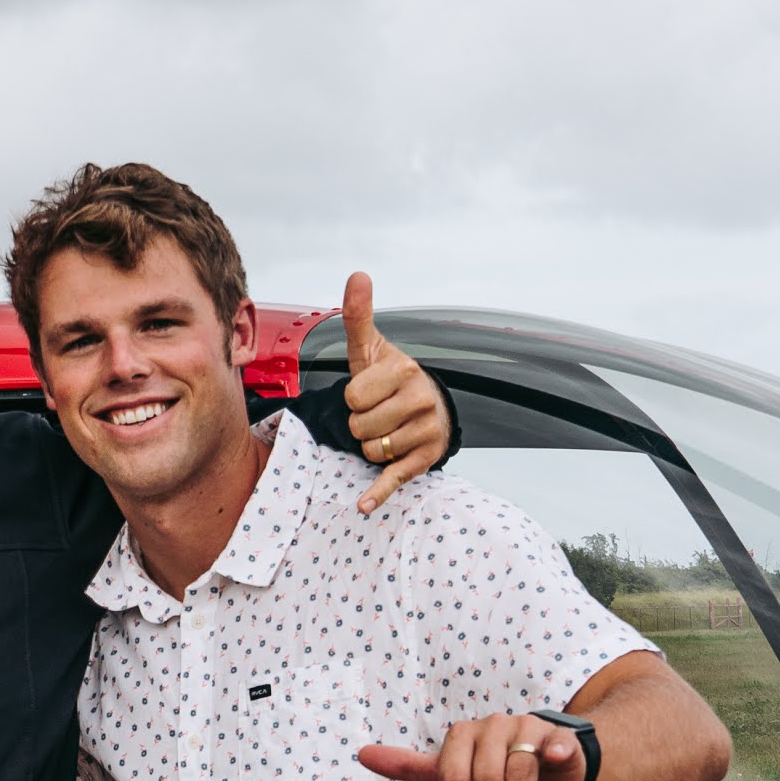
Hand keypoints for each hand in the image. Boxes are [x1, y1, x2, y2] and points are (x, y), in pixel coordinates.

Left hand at [337, 278, 444, 508]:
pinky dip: (378, 493)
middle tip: (376, 413)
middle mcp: (421, 399)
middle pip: (361, 426)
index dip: (352, 397)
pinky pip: (394, 478)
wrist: (427, 406)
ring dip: (369, 445)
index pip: (353, 397)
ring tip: (385, 430)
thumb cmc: (388, 377)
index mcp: (404, 370)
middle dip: (360, 423)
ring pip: (371, 450)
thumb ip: (360, 316)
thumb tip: (358, 274)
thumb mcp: (371, 349)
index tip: (367, 391)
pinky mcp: (425, 459)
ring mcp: (426, 431)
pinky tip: (363, 506)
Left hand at [359, 712, 583, 780]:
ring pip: (519, 772)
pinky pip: (555, 743)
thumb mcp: (449, 773)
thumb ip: (409, 766)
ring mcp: (525, 727)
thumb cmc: (489, 772)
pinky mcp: (555, 734)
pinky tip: (554, 760)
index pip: (452, 777)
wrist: (540, 767)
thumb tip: (361, 754)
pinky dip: (555, 752)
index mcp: (460, 735)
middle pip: (486, 777)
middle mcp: (491, 725)